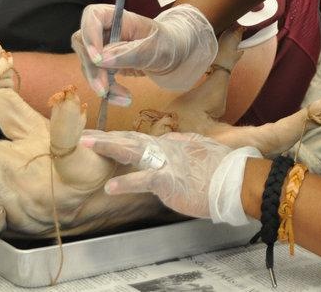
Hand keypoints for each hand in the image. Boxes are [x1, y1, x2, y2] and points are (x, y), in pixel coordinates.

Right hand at [71, 4, 216, 98]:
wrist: (174, 56)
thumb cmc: (168, 43)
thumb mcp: (155, 48)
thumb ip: (130, 53)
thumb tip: (102, 60)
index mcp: (117, 16)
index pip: (93, 16)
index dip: (90, 35)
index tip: (97, 58)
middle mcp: (105, 30)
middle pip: (84, 44)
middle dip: (92, 69)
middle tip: (103, 89)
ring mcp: (103, 48)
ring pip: (89, 65)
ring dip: (102, 85)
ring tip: (125, 99)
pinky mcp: (105, 65)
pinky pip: (98, 78)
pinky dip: (108, 91)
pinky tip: (124, 99)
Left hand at [80, 130, 258, 224]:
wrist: (237, 180)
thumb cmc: (222, 170)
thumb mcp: (200, 151)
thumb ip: (182, 147)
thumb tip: (171, 143)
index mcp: (171, 144)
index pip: (139, 138)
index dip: (117, 137)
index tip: (99, 135)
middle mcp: (165, 148)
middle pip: (130, 139)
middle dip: (104, 136)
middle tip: (82, 133)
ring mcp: (166, 163)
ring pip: (132, 151)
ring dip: (108, 147)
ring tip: (86, 143)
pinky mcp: (170, 180)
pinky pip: (144, 181)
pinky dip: (126, 183)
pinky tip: (110, 187)